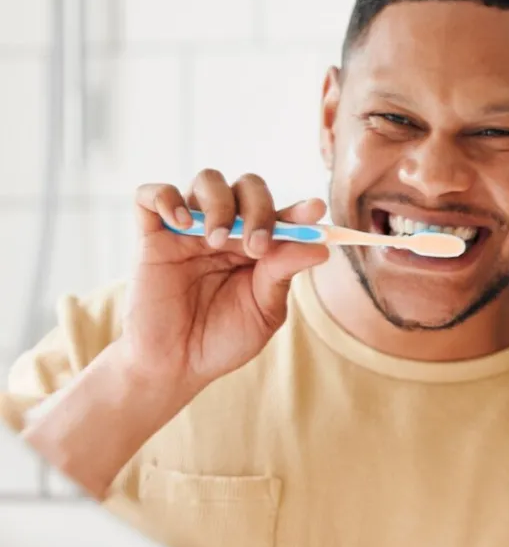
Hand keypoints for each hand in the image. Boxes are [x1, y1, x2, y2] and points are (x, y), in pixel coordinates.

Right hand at [121, 169, 330, 397]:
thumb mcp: (264, 310)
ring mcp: (189, 230)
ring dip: (219, 204)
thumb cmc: (224, 339)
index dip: (299, 210)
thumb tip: (320, 247)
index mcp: (259, 246)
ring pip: (207, 181)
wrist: (176, 365)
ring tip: (217, 241)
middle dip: (259, 208)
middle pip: (248, 187)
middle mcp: (227, 230)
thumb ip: (284, 273)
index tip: (315, 210)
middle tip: (257, 247)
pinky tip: (180, 222)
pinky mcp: (152, 237)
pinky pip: (150, 195)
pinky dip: (165, 197)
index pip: (282, 215)